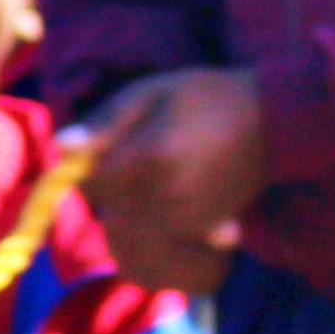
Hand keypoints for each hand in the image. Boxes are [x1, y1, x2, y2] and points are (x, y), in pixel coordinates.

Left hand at [79, 70, 268, 297]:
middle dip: (114, 189)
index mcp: (151, 158)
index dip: (90, 167)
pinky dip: (157, 225)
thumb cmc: (205, 98)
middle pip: (109, 209)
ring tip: (166, 174)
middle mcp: (169, 195)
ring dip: (134, 209)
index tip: (113, 145)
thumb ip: (102, 123)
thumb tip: (58, 148)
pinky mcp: (207, 234)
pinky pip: (160, 240)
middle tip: (147, 156)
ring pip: (132, 229)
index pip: (89, 184)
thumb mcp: (149, 93)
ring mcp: (190, 219)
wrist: (275, 119)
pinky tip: (179, 196)